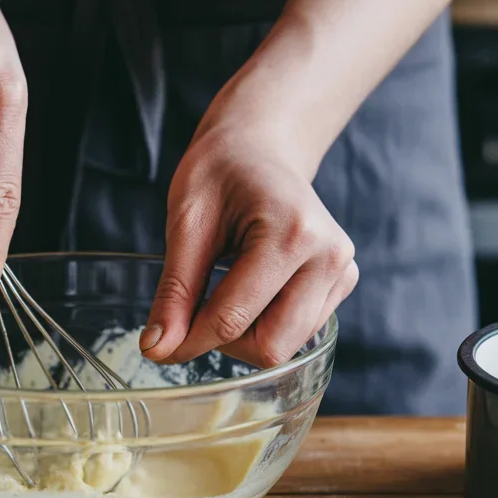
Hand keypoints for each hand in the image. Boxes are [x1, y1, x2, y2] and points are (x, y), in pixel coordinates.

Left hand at [141, 84, 357, 367]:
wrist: (260, 148)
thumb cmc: (220, 173)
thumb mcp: (187, 223)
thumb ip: (174, 290)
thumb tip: (157, 349)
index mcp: (291, 234)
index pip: (233, 318)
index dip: (188, 341)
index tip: (156, 346)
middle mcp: (329, 256)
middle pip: (269, 348)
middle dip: (223, 344)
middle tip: (196, 311)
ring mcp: (342, 271)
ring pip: (284, 348)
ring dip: (244, 337)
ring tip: (224, 292)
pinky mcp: (342, 283)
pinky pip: (298, 334)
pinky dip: (264, 326)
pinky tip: (250, 290)